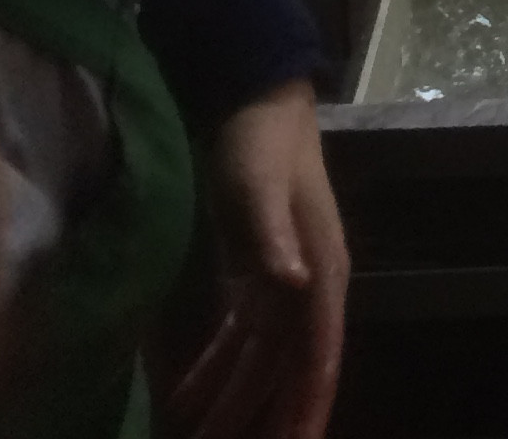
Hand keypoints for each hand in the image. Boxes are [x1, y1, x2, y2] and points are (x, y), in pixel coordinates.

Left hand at [163, 82, 348, 438]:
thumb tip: (297, 285)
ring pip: (261, 362)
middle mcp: (309, 287)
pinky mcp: (258, 276)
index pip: (317, 356)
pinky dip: (216, 370)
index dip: (306, 406)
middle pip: (288, 370)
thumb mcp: (263, 189)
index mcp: (322, 272)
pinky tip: (186, 396)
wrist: (259, 101)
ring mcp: (285, 284)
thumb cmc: (263, 144)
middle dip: (265, 419)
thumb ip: (275, 238)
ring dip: (234, 403)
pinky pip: (240, 339)